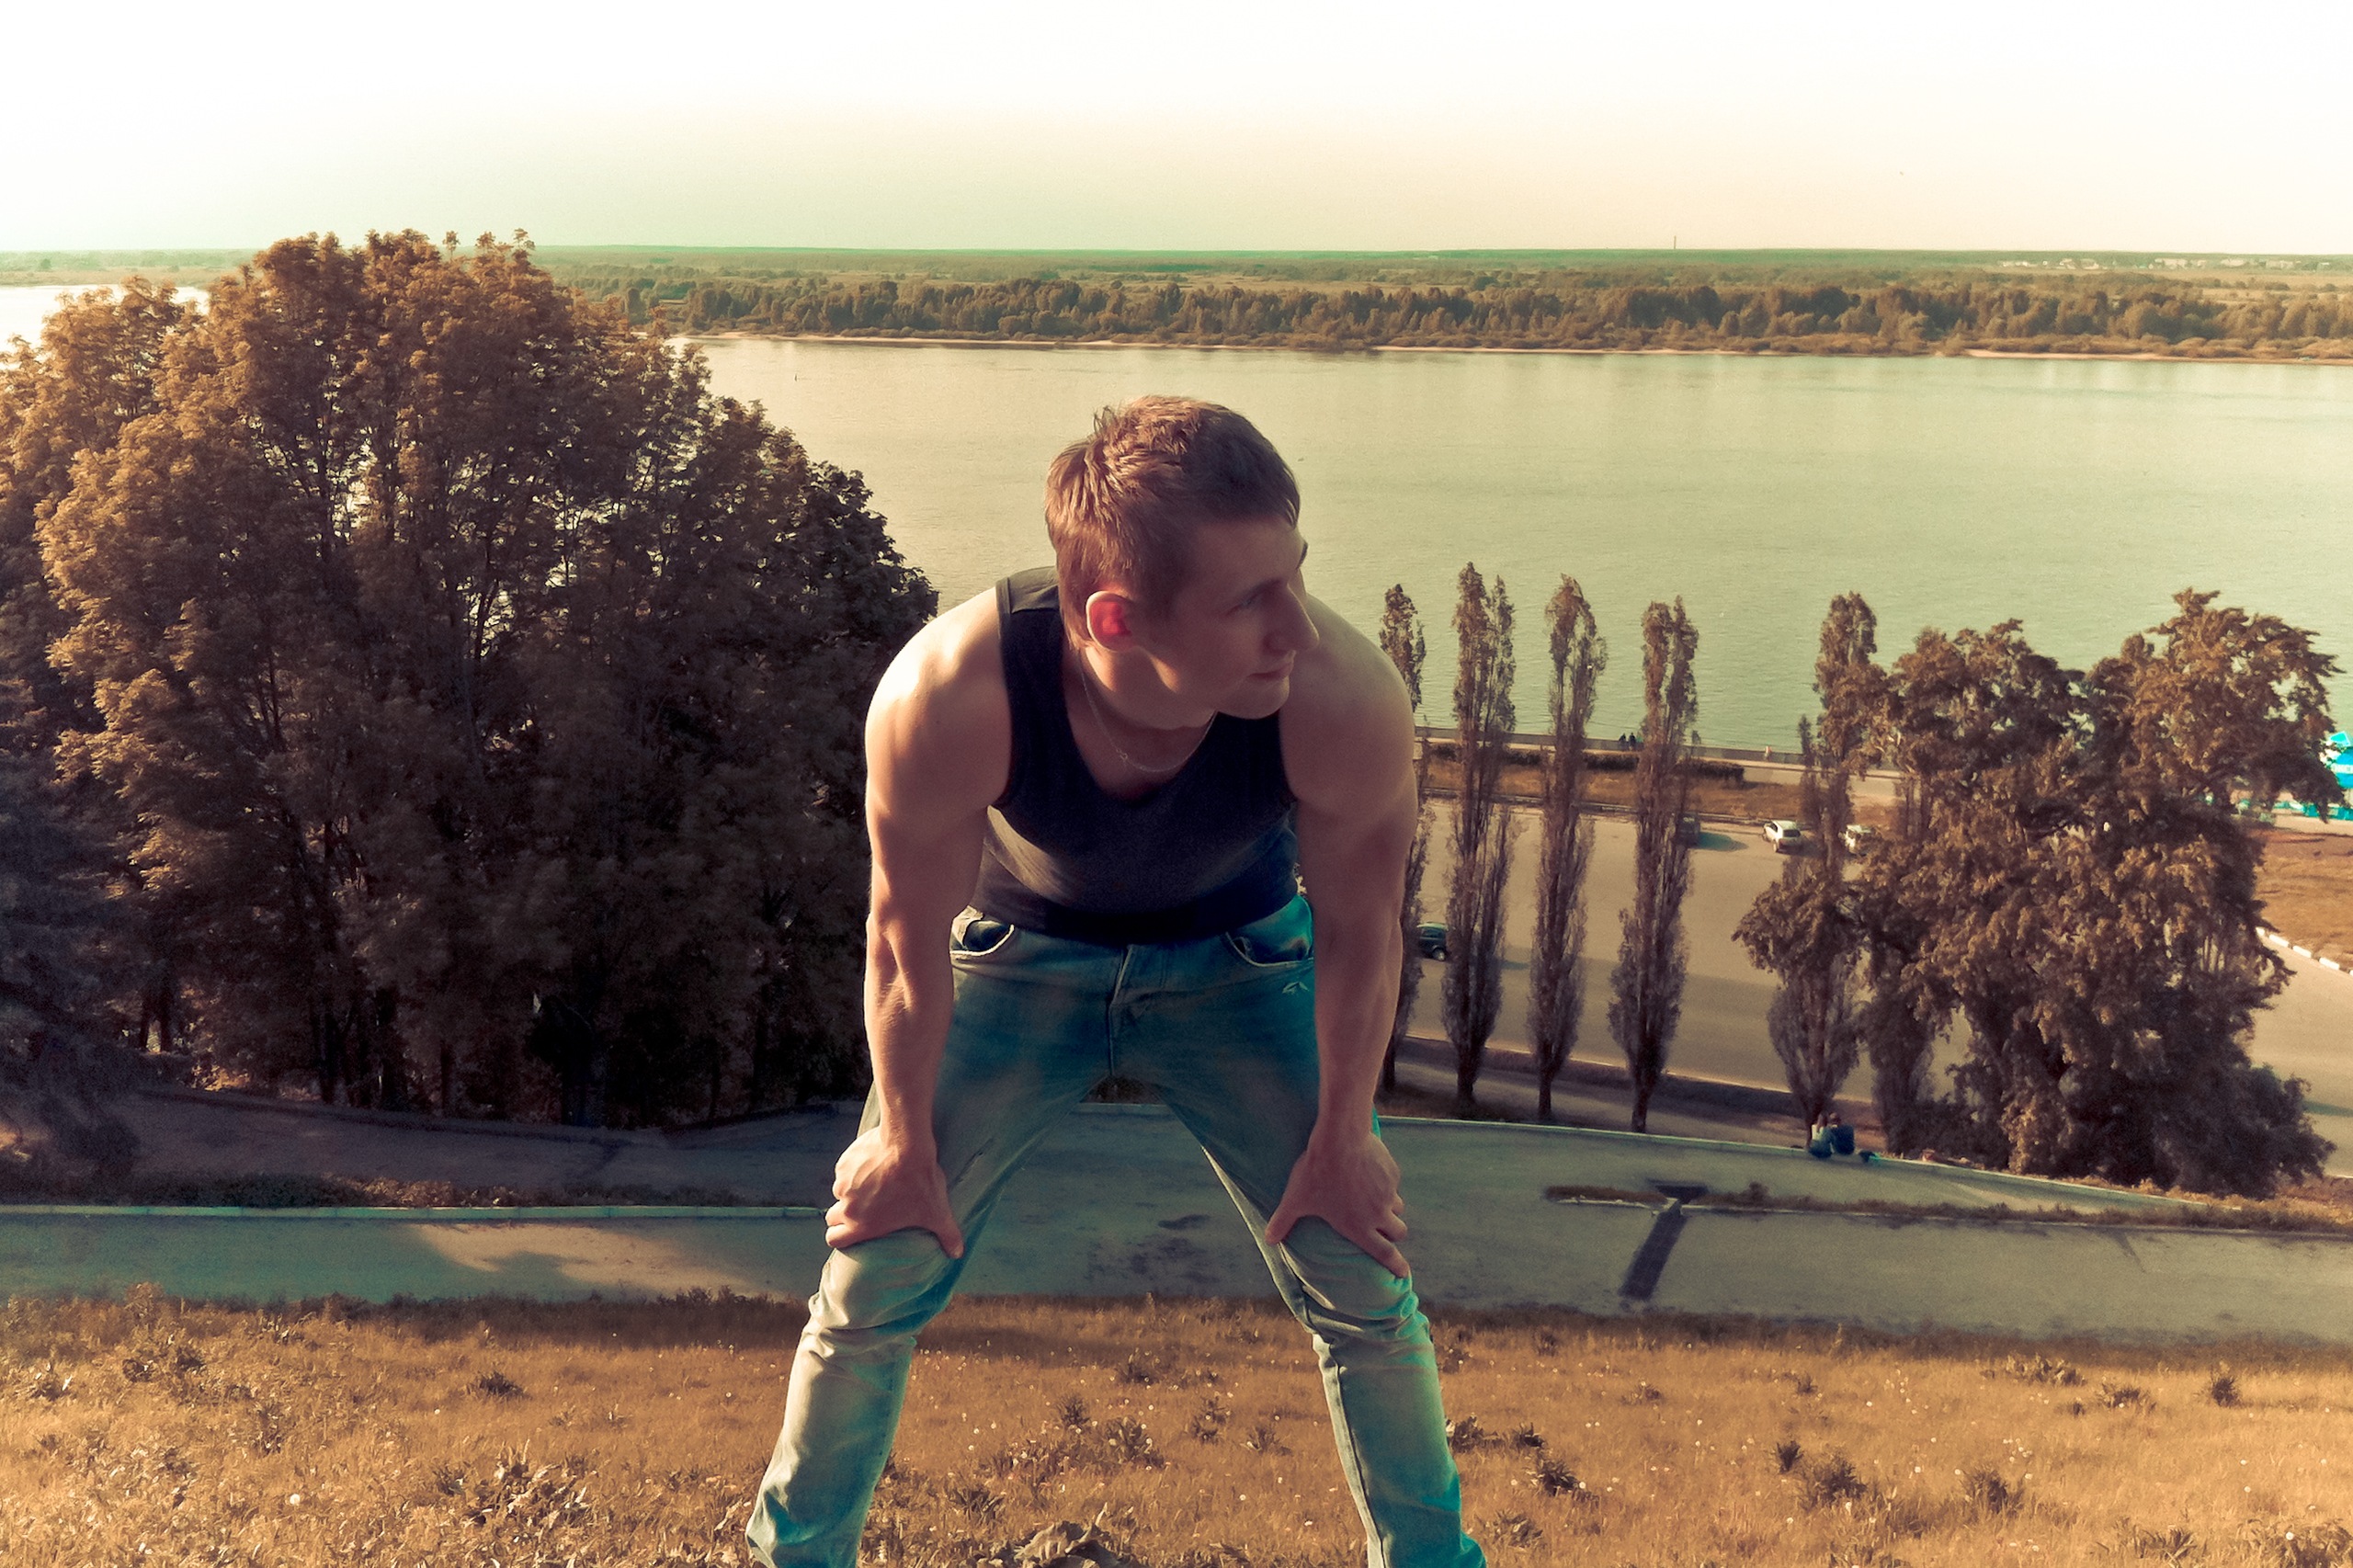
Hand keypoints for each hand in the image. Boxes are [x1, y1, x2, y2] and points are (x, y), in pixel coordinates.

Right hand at [825, 1125, 963, 1256]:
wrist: (907, 1144)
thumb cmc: (920, 1182)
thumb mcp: (937, 1212)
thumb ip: (947, 1236)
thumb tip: (958, 1254)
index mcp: (862, 1225)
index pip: (834, 1239)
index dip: (840, 1237)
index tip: (850, 1232)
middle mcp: (847, 1206)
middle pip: (832, 1217)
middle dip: (843, 1215)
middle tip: (863, 1209)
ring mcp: (843, 1183)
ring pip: (840, 1192)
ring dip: (851, 1191)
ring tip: (873, 1184)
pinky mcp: (844, 1162)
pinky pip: (844, 1170)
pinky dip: (853, 1170)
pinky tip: (872, 1165)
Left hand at [1264, 1127, 1408, 1277]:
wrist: (1339, 1139)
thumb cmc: (1316, 1173)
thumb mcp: (1296, 1199)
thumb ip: (1283, 1221)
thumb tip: (1268, 1240)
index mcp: (1358, 1226)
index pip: (1384, 1253)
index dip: (1396, 1265)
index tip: (1404, 1273)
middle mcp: (1378, 1213)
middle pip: (1398, 1232)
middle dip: (1393, 1234)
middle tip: (1386, 1231)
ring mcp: (1388, 1192)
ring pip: (1398, 1207)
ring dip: (1391, 1209)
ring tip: (1376, 1201)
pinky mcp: (1392, 1172)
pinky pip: (1393, 1182)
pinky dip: (1386, 1183)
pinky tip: (1371, 1173)